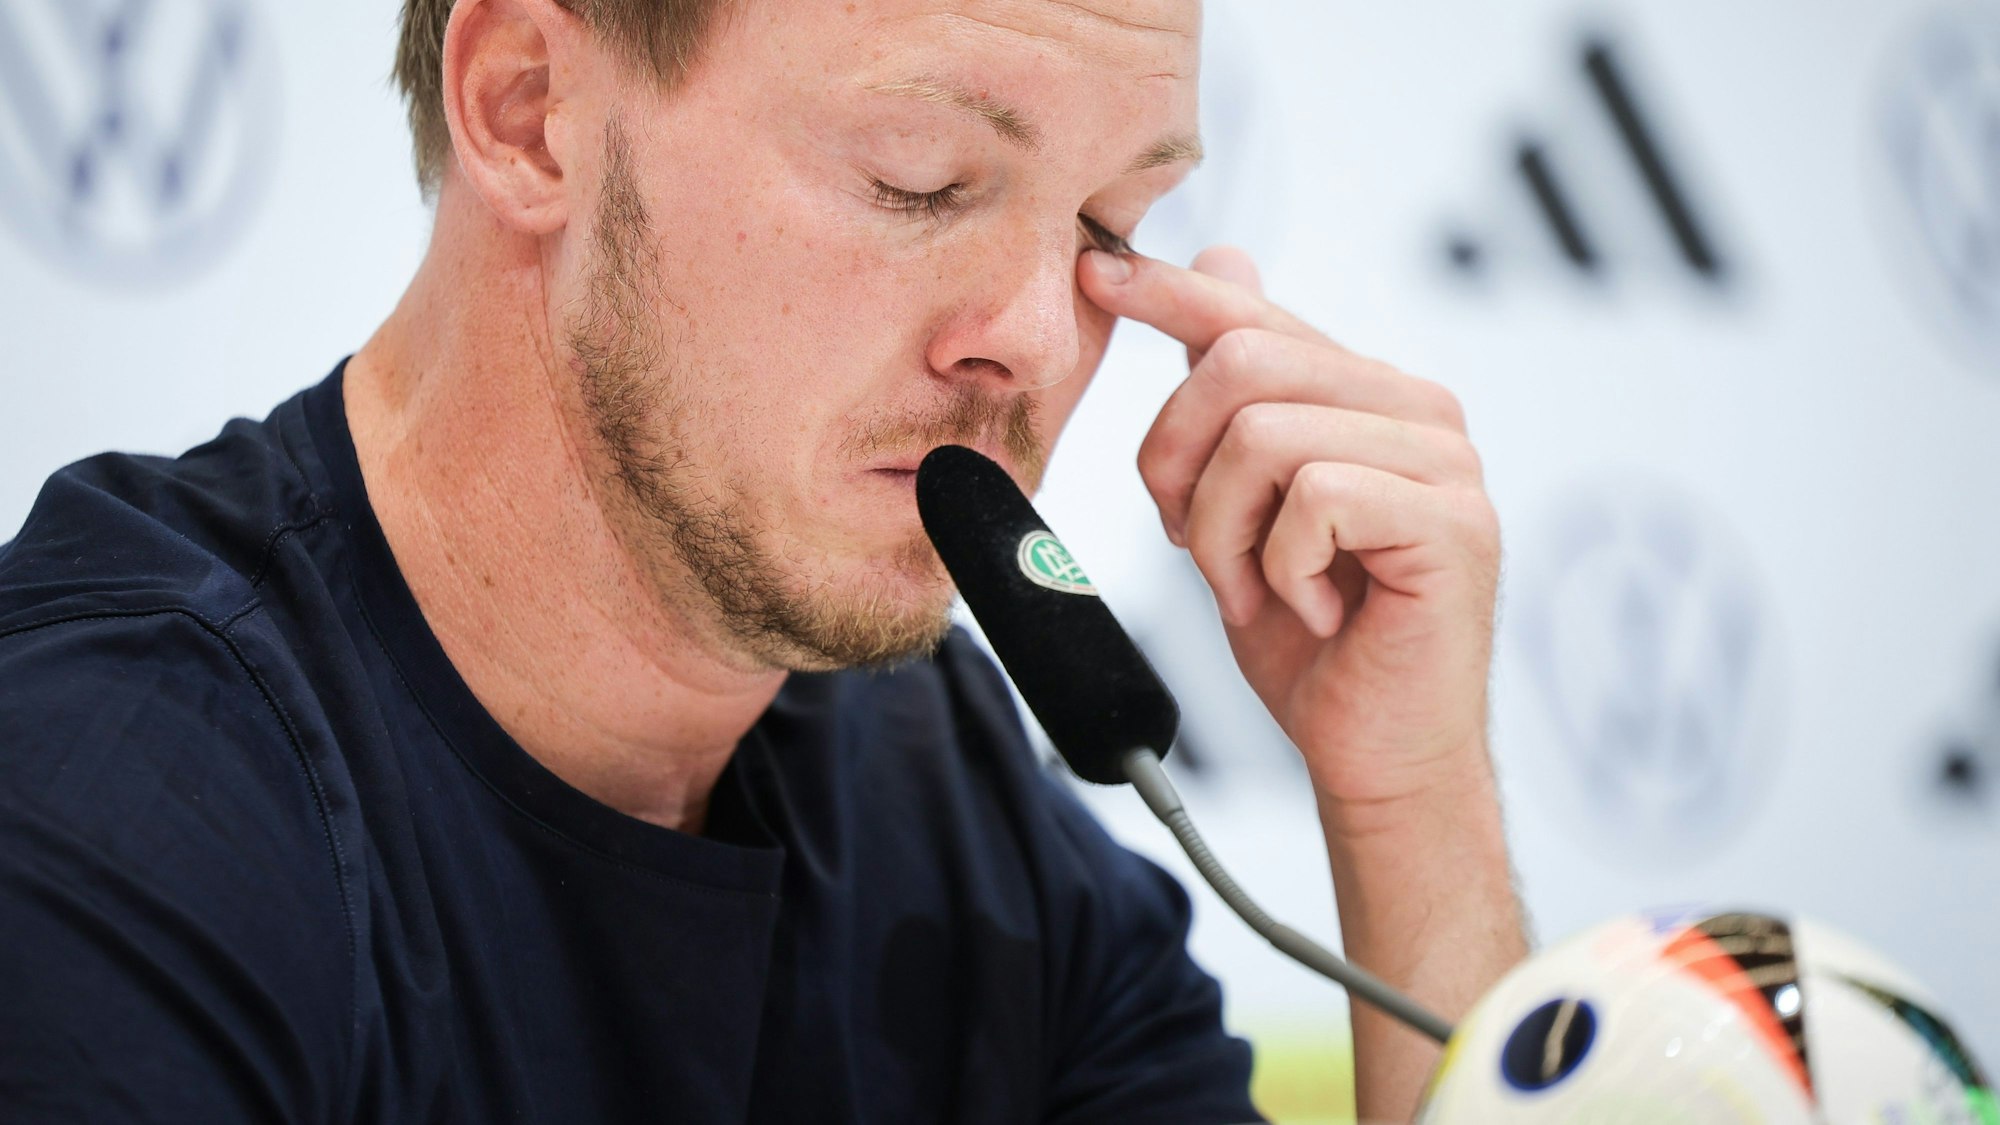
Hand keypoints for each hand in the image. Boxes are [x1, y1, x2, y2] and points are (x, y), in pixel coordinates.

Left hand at [1077, 246, 1500, 817]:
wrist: (1374, 750)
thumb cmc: (1313, 639)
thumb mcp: (1246, 506)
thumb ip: (1237, 400)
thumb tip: (1226, 252)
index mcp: (1367, 394)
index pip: (1254, 312)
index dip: (1168, 290)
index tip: (1095, 274)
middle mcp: (1417, 408)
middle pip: (1240, 362)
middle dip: (1178, 464)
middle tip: (1191, 544)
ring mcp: (1445, 460)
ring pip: (1262, 434)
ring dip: (1223, 534)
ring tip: (1259, 591)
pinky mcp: (1453, 520)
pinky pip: (1313, 497)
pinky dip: (1280, 568)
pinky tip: (1312, 610)